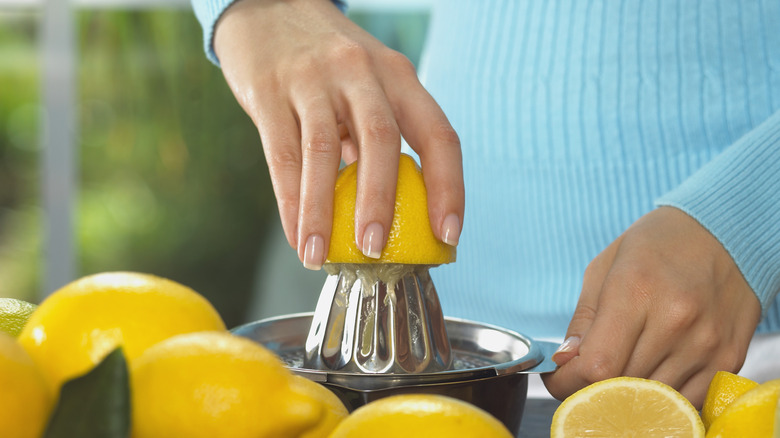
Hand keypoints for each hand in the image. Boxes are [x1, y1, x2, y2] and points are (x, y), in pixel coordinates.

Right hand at [213, 0, 463, 268]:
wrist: (267, 8)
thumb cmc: (327, 63)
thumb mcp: (368, 82)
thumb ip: (379, 134)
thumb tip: (391, 212)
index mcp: (398, 75)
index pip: (438, 133)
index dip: (449, 187)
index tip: (449, 234)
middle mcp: (360, 71)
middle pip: (382, 140)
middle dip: (381, 202)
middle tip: (376, 251)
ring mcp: (313, 78)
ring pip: (324, 151)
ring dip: (324, 212)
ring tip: (321, 256)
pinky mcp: (269, 90)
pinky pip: (282, 154)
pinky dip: (289, 201)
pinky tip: (296, 234)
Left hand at [542, 206, 760, 407]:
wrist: (725, 233)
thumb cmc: (655, 247)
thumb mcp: (605, 268)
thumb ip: (583, 321)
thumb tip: (564, 362)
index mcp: (636, 290)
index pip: (596, 365)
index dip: (568, 382)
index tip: (558, 380)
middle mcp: (675, 320)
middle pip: (622, 387)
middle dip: (592, 390)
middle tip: (583, 378)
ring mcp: (706, 343)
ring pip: (653, 401)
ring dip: (628, 396)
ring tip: (618, 374)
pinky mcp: (730, 358)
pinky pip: (686, 402)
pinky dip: (662, 399)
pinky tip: (652, 376)